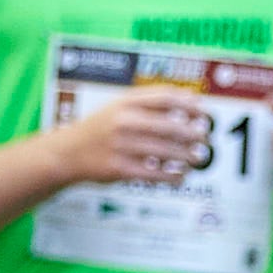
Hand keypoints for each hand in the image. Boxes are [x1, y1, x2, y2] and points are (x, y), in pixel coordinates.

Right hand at [53, 92, 215, 188]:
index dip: (188, 105)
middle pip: (169, 126)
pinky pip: (154, 173)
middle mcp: (123, 122)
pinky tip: (181, 175)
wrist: (67, 153)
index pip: (164, 97)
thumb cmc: (101, 128)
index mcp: (125, 103)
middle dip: (193, 134)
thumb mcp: (119, 106)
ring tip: (199, 158)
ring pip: (165, 151)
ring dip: (187, 156)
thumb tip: (192, 99)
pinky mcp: (119, 168)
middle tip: (205, 139)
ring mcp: (120, 146)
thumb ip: (152, 101)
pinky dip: (172, 175)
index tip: (204, 113)